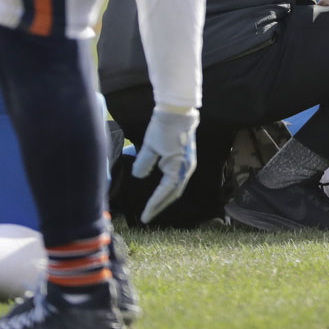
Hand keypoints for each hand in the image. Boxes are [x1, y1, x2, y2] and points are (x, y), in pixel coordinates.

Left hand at [131, 107, 198, 223]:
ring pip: (176, 187)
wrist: (178, 110)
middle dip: (160, 206)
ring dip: (165, 198)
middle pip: (173, 194)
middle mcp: (186, 169)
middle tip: (147, 216)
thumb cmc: (164, 127)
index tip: (144, 217)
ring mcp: (188, 164)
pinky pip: (177, 179)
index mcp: (178, 168)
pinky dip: (169, 188)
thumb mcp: (149, 146)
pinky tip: (161, 189)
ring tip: (153, 206)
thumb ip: (143, 164)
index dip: (153, 206)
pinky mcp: (186, 159)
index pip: (164, 193)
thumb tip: (139, 176)